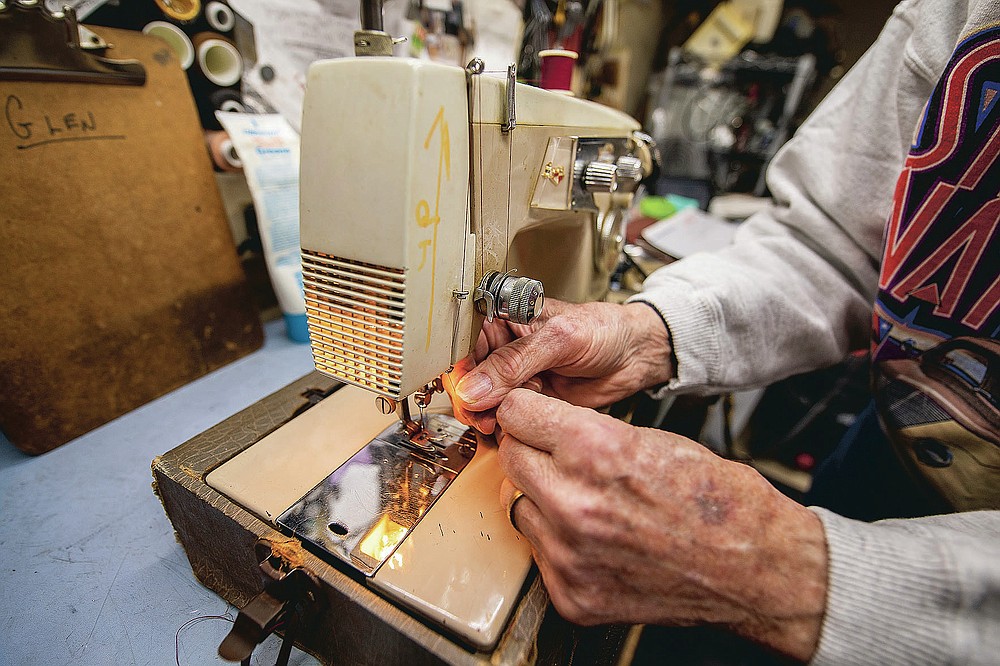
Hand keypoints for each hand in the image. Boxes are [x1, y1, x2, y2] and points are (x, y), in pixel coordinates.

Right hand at [447, 299, 673, 433]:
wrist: (635, 356)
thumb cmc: (605, 330)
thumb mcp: (559, 339)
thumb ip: (515, 362)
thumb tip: (474, 387)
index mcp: (505, 316)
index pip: (465, 341)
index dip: (460, 367)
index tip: (464, 390)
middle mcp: (505, 345)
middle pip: (468, 374)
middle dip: (471, 397)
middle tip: (481, 413)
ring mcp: (515, 373)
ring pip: (482, 398)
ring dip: (484, 413)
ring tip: (494, 422)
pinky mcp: (528, 397)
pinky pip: (502, 413)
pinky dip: (501, 423)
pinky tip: (508, 426)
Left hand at [496, 389, 828, 661]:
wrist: (753, 567)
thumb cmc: (715, 500)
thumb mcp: (649, 438)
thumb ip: (584, 432)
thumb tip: (542, 428)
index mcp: (594, 450)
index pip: (516, 414)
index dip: (527, 411)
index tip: (531, 416)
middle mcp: (573, 503)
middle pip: (510, 458)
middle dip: (531, 451)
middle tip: (559, 458)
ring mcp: (569, 554)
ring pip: (519, 506)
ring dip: (542, 500)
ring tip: (587, 503)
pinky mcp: (572, 594)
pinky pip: (539, 553)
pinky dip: (559, 544)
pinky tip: (596, 539)